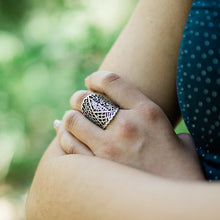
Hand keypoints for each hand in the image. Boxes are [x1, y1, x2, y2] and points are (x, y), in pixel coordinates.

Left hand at [55, 71, 203, 179]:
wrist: (171, 204)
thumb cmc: (180, 170)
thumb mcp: (181, 140)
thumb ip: (165, 127)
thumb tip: (158, 124)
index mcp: (148, 113)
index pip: (112, 81)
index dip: (96, 77)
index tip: (91, 81)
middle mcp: (126, 126)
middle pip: (87, 100)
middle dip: (79, 97)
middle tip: (78, 100)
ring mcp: (108, 149)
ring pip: (73, 120)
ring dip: (69, 116)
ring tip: (71, 116)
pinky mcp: (96, 169)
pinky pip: (69, 144)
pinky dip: (62, 134)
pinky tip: (62, 130)